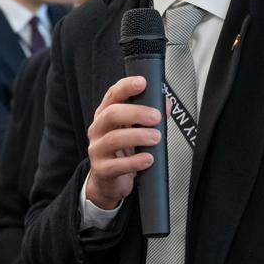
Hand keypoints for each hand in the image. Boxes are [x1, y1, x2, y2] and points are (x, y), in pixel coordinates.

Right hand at [84, 75, 162, 212]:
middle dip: (136, 113)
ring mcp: (98, 149)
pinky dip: (135, 162)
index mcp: (105, 115)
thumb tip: (166, 104)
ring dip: (138, 136)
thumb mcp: (133, 129)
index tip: (142, 83)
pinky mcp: (102, 169)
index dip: (126, 87)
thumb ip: (149, 115)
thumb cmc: (122, 151)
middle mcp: (98, 129)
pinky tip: (148, 159)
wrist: (109, 180)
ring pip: (114, 139)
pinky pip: (117, 165)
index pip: (112, 95)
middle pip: (112, 114)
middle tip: (155, 117)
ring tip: (155, 138)